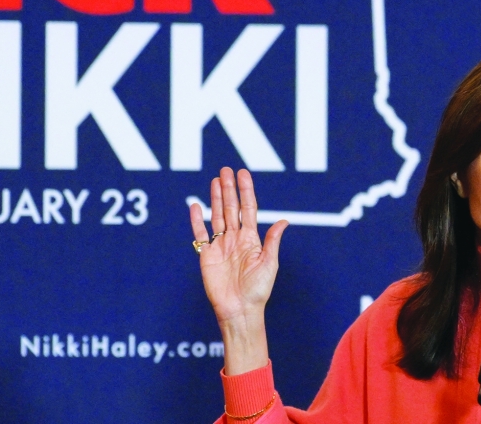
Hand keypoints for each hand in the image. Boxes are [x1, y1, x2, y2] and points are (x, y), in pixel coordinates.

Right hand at [189, 167, 287, 373]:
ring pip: (217, 216)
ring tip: (215, 181)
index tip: (243, 174)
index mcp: (251, 240)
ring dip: (216, 198)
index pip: (248, 209)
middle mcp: (235, 239)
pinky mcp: (206, 256)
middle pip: (231, 208)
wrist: (239, 311)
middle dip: (229, 189)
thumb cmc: (258, 291)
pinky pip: (200, 234)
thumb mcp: (269, 264)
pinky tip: (196, 206)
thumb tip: (284, 221)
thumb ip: (272, 241)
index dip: (246, 191)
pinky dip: (197, 220)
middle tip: (225, 170)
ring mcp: (220, 246)